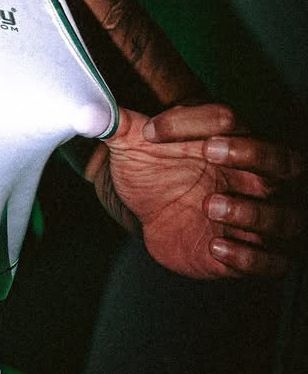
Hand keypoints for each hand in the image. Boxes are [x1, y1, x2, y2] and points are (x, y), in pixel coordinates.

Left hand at [99, 103, 303, 279]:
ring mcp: (254, 215)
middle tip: (211, 155)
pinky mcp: (249, 253)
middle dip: (254, 156)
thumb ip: (115, 124)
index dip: (191, 121)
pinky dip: (252, 259)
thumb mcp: (133, 144)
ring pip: (286, 214)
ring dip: (253, 212)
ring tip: (209, 208)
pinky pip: (275, 262)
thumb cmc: (152, 170)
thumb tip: (86, 111)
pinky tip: (216, 248)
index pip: (228, 118)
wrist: (151, 212)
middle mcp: (251, 175)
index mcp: (224, 139)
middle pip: (283, 160)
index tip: (151, 132)